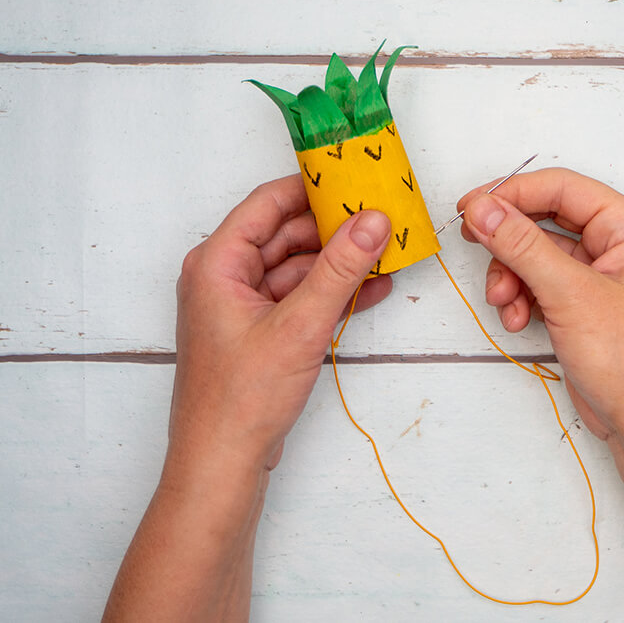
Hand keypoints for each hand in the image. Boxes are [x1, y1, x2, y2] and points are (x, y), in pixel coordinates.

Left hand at [170, 174, 391, 476]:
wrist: (223, 463)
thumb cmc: (240, 399)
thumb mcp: (299, 325)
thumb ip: (340, 270)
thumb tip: (373, 222)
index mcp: (217, 263)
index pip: (269, 203)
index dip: (313, 187)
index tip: (355, 178)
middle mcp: (226, 277)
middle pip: (287, 234)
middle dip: (336, 228)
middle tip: (382, 218)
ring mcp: (244, 305)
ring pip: (299, 267)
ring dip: (340, 263)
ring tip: (387, 253)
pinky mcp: (262, 330)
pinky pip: (301, 297)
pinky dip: (333, 293)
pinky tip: (373, 288)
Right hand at [458, 168, 623, 442]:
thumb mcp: (570, 294)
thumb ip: (522, 245)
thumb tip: (484, 209)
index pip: (560, 188)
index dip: (511, 193)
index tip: (471, 208)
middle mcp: (614, 245)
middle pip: (543, 220)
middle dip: (508, 242)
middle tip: (475, 245)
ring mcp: (596, 277)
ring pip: (534, 255)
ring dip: (510, 276)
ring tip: (504, 303)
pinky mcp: (580, 306)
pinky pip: (537, 284)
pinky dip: (520, 298)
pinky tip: (517, 321)